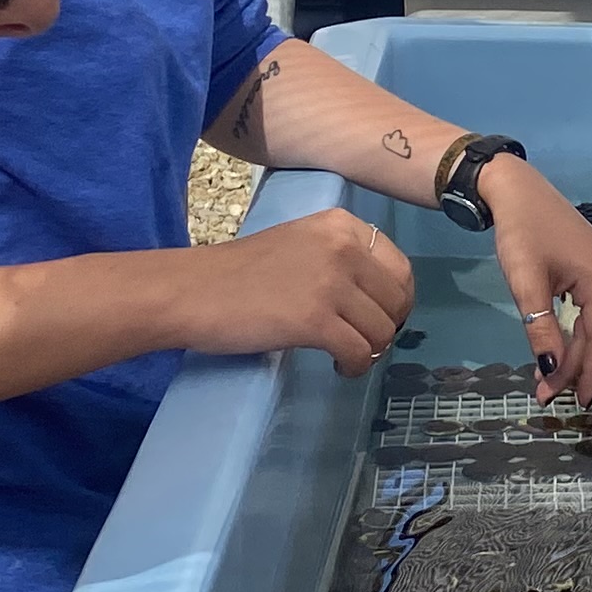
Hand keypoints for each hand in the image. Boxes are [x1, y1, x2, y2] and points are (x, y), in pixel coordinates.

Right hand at [164, 206, 412, 372]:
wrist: (192, 291)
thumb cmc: (239, 272)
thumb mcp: (299, 243)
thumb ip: (339, 258)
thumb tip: (381, 296)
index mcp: (341, 225)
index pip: (399, 268)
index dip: (395, 300)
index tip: (377, 316)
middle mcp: (343, 247)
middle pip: (397, 301)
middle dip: (386, 328)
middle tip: (361, 341)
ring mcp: (330, 283)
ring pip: (383, 330)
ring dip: (370, 350)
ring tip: (345, 356)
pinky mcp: (315, 320)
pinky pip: (360, 352)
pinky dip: (354, 367)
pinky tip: (338, 367)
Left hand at [480, 155, 591, 403]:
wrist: (515, 189)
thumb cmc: (520, 233)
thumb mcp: (526, 283)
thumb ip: (541, 329)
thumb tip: (552, 371)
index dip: (589, 372)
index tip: (577, 402)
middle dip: (575, 366)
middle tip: (549, 394)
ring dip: (574, 349)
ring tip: (551, 377)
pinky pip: (590, 305)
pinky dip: (575, 328)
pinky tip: (561, 343)